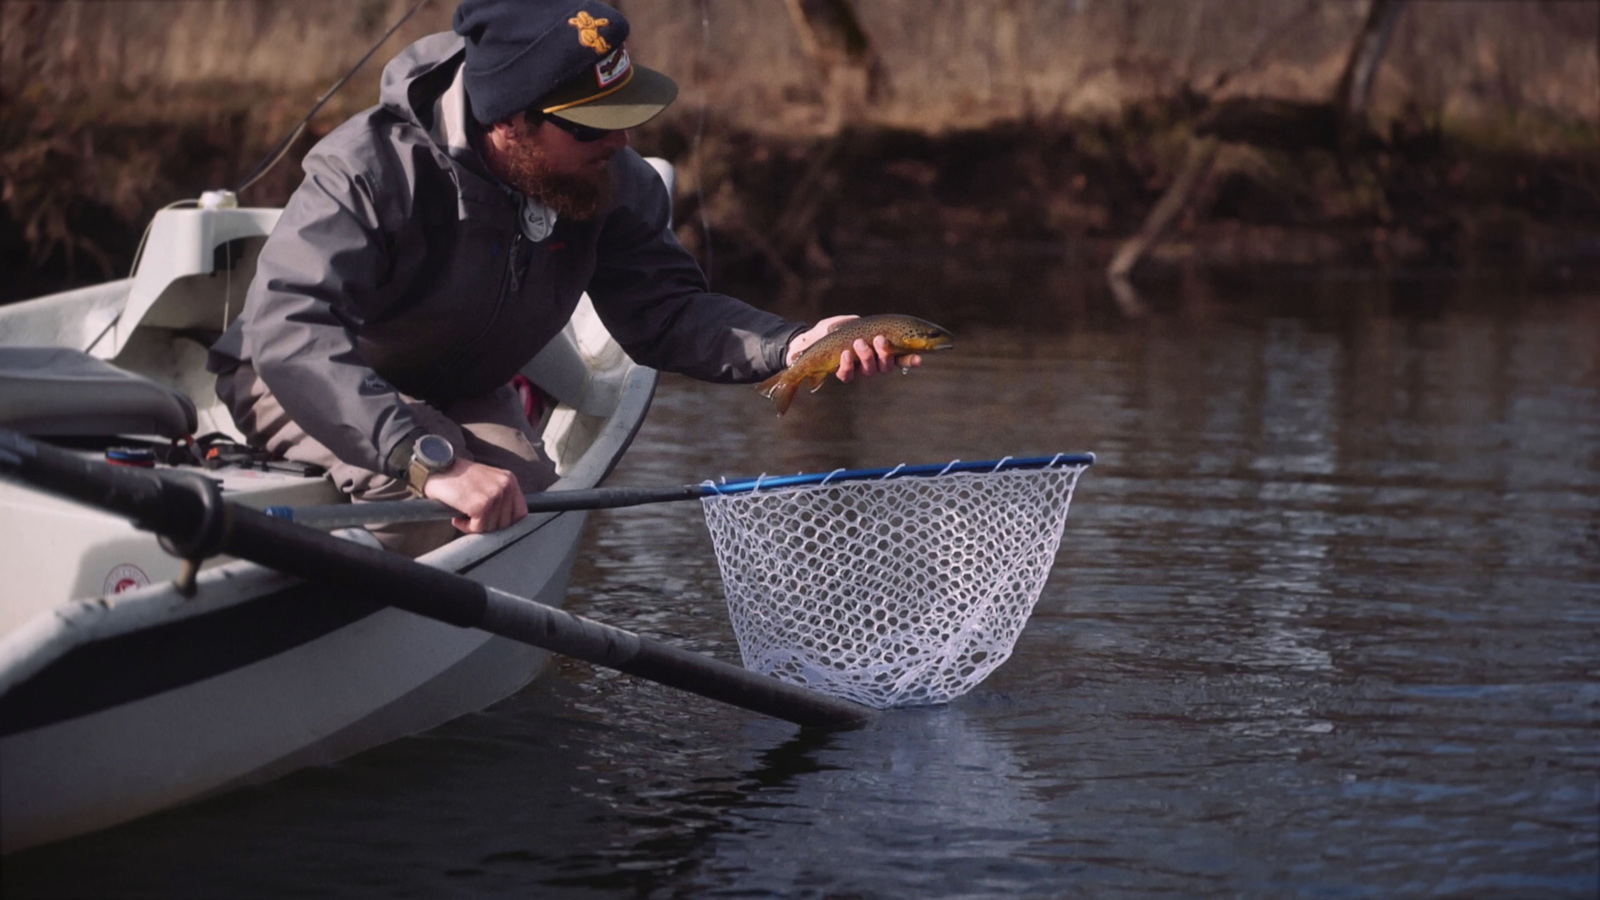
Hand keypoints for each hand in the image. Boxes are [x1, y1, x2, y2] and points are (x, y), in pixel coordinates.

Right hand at [422, 459, 526, 532]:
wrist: (437, 470)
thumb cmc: (458, 477)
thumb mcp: (488, 481)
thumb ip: (501, 498)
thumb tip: (507, 522)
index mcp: (509, 480)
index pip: (520, 512)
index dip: (507, 522)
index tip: (493, 523)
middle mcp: (506, 486)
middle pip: (507, 522)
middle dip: (489, 525)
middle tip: (473, 519)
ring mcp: (495, 495)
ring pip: (493, 527)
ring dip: (476, 527)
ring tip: (464, 516)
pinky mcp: (481, 505)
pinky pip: (478, 528)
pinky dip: (466, 527)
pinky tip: (457, 518)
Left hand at [786, 315, 924, 382]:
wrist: (807, 341)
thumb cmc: (832, 330)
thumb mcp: (847, 321)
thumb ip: (860, 322)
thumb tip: (867, 326)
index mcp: (879, 349)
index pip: (900, 356)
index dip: (911, 359)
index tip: (920, 358)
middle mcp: (872, 362)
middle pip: (887, 365)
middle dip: (885, 352)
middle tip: (880, 339)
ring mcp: (858, 370)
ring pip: (870, 370)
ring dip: (866, 356)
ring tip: (858, 343)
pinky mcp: (843, 373)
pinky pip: (849, 375)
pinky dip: (848, 365)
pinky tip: (845, 354)